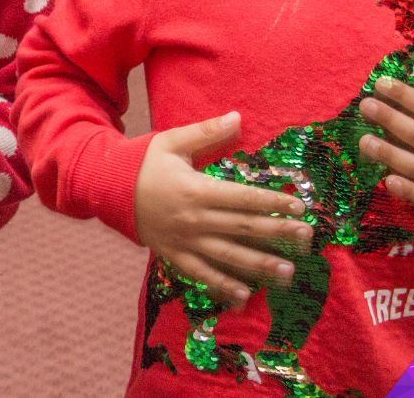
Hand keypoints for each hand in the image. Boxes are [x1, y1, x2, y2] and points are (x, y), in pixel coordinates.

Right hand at [133, 112, 310, 306]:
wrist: (106, 188)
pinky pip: (201, 275)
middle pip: (244, 228)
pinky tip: (244, 296)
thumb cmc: (143, 162)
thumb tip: (237, 117)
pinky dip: (222, 286)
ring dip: (260, 265)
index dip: (274, 202)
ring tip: (287, 273)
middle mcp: (195, 219)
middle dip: (278, 233)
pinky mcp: (174, 255)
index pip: (245, 198)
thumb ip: (207, 132)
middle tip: (307, 237)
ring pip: (228, 256)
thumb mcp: (173, 141)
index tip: (299, 206)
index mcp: (198, 190)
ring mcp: (185, 241)